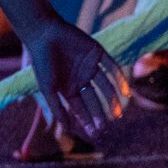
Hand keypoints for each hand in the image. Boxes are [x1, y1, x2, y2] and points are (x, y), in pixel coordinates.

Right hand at [21, 15, 131, 143]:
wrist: (45, 33)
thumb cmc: (42, 62)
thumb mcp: (48, 89)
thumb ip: (57, 108)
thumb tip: (66, 130)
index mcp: (68, 88)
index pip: (81, 108)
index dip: (87, 121)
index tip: (95, 133)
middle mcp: (81, 79)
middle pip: (94, 100)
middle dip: (100, 114)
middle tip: (106, 127)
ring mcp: (90, 66)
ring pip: (105, 86)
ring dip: (112, 100)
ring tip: (118, 113)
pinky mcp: (97, 53)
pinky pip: (111, 67)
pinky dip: (119, 79)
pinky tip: (125, 92)